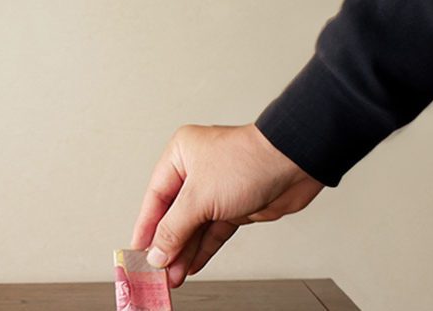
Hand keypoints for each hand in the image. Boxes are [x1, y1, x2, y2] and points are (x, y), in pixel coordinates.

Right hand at [131, 124, 324, 287]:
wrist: (295, 164)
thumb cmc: (248, 161)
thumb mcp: (199, 197)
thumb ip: (174, 228)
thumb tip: (156, 252)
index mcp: (181, 155)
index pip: (155, 197)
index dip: (146, 227)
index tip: (138, 251)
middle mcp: (197, 170)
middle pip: (174, 214)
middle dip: (167, 245)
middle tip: (156, 270)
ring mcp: (218, 190)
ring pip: (194, 226)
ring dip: (183, 252)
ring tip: (172, 276)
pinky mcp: (236, 207)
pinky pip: (213, 232)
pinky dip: (203, 249)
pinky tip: (191, 266)